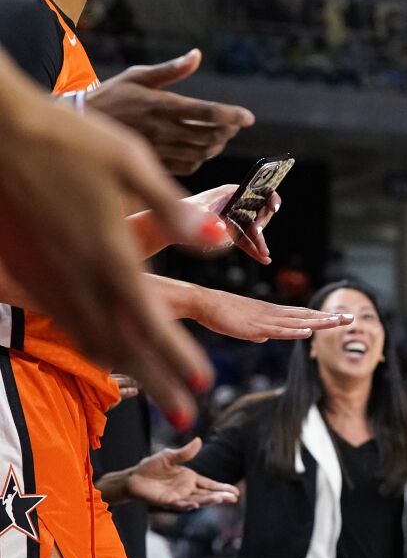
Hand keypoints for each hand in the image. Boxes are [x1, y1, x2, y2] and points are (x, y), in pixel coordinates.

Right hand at [0, 55, 221, 426]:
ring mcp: (51, 279)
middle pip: (124, 345)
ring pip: (92, 338)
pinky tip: (107, 348)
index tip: (201, 385)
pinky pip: (68, 322)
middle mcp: (79, 276)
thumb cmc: (67, 140)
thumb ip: (176, 213)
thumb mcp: (131, 165)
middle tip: (185, 417)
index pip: (151, 322)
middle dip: (158, 382)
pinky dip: (95, 343)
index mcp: (110, 254)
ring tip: (152, 389)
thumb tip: (221, 244)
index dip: (177, 358)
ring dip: (128, 367)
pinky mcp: (32, 272)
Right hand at [86, 50, 254, 175]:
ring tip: (220, 135)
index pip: (205, 112)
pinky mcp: (153, 164)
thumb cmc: (112, 95)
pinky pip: (187, 166)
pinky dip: (200, 159)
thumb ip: (171, 69)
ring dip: (217, 145)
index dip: (232, 115)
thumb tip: (197, 55)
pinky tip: (200, 149)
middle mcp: (161, 129)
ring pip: (201, 153)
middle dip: (228, 131)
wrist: (81, 123)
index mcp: (160, 105)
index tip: (249, 117)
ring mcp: (157, 150)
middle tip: (234, 125)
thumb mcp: (138, 76)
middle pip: (208, 136)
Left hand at [125, 438, 239, 509]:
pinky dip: (188, 505)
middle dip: (221, 496)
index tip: (236, 492)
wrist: (134, 477)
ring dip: (209, 500)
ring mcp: (178, 497)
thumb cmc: (151, 466)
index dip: (222, 488)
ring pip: (197, 500)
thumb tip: (199, 440)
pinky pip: (179, 505)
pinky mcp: (167, 502)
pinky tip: (196, 505)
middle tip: (234, 498)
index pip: (210, 484)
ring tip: (222, 499)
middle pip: (207, 494)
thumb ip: (184, 452)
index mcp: (190, 478)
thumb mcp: (169, 456)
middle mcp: (187, 489)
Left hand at [132, 184, 279, 263]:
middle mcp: (234, 204)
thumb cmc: (179, 215)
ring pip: (252, 229)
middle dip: (261, 225)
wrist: (167, 229)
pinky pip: (245, 240)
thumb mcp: (195, 216)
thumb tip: (225, 231)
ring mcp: (233, 219)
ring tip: (264, 255)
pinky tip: (262, 258)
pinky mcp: (230, 232)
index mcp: (228, 193)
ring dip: (259, 242)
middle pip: (257, 212)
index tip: (273, 207)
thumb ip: (209, 222)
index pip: (255, 190)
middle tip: (257, 234)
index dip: (268, 196)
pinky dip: (253, 249)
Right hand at [188, 286, 351, 341]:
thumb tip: (263, 338)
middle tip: (351, 317)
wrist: (204, 302)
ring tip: (339, 323)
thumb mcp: (244, 326)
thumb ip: (256, 331)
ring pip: (298, 322)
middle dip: (329, 318)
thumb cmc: (222, 313)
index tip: (340, 317)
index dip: (322, 316)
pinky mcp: (254, 327)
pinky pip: (278, 331)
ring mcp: (266, 320)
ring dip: (319, 323)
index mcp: (273, 313)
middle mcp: (274, 314)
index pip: (303, 315)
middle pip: (307, 316)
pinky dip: (294, 332)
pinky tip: (308, 332)